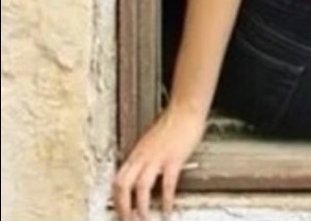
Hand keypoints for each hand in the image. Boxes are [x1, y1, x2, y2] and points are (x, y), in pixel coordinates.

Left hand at [112, 104, 206, 219]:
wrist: (186, 108)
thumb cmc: (172, 122)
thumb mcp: (151, 140)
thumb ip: (144, 156)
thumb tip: (141, 172)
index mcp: (136, 153)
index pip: (118, 179)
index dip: (116, 199)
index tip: (120, 211)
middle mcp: (142, 156)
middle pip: (123, 185)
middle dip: (123, 207)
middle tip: (127, 220)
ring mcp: (157, 158)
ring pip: (141, 188)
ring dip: (141, 208)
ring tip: (145, 219)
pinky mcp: (174, 159)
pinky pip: (167, 184)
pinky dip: (166, 200)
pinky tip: (168, 209)